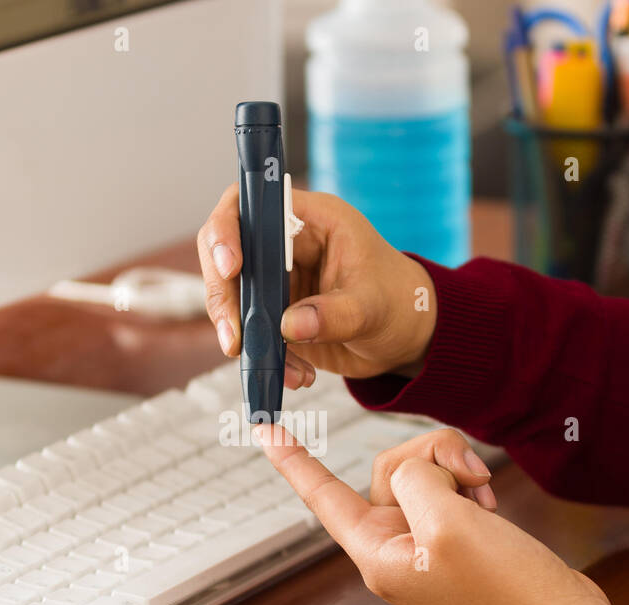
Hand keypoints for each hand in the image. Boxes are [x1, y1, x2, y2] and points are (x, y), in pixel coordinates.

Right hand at [197, 186, 436, 385]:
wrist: (404, 337)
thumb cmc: (398, 303)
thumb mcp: (373, 307)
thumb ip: (334, 315)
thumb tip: (290, 326)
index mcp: (311, 220)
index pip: (251, 205)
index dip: (229, 230)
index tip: (232, 267)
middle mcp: (285, 244)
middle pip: (225, 252)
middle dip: (224, 295)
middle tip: (235, 335)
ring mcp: (275, 279)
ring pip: (232, 297)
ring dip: (242, 334)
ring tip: (275, 365)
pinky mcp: (273, 313)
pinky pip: (250, 331)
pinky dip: (263, 356)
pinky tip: (297, 375)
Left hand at [255, 423, 618, 604]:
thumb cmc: (507, 589)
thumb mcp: (450, 523)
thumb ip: (415, 481)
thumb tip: (414, 471)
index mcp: (376, 552)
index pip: (322, 497)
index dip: (293, 461)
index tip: (263, 429)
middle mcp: (392, 547)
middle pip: (388, 471)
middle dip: (428, 458)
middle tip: (468, 477)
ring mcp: (424, 543)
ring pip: (421, 475)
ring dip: (454, 472)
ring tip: (486, 496)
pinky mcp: (454, 539)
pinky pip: (447, 490)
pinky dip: (470, 485)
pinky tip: (492, 504)